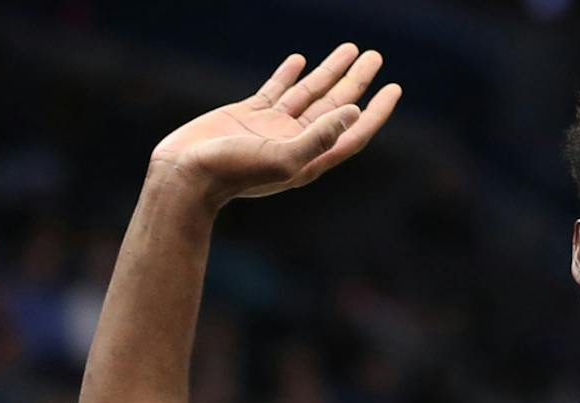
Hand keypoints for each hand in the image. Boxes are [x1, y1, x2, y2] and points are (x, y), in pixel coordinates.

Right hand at [150, 44, 400, 207]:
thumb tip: (354, 112)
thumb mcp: (281, 158)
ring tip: (351, 49)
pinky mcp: (247, 115)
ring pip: (309, 93)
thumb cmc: (231, 173)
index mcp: (307, 158)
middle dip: (356, 81)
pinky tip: (300, 60)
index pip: (351, 132)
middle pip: (334, 106)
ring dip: (330, 71)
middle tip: (375, 56)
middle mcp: (293, 142)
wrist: (184, 176)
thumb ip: (319, 137)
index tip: (394, 88)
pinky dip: (289, 74)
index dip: (376, 112)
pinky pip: (276, 90)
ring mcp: (270, 128)